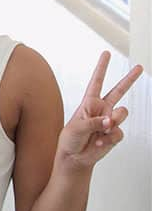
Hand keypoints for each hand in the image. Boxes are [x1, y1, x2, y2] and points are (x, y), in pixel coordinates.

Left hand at [57, 50, 142, 168]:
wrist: (76, 157)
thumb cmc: (70, 139)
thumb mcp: (76, 128)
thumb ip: (93, 122)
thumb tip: (109, 121)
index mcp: (89, 102)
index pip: (96, 81)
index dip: (102, 67)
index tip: (107, 53)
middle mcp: (102, 109)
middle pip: (118, 91)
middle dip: (129, 79)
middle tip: (139, 67)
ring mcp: (110, 120)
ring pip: (122, 113)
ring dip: (113, 122)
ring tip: (101, 130)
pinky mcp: (115, 133)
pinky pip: (118, 132)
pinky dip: (109, 138)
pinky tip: (99, 142)